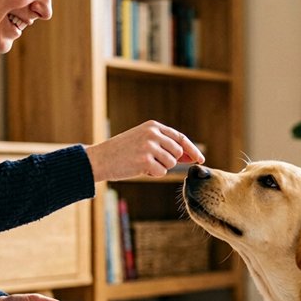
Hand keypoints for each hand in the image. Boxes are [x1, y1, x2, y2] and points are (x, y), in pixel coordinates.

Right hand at [85, 120, 204, 180]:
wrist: (100, 159)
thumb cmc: (123, 152)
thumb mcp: (144, 141)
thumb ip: (166, 146)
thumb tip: (190, 156)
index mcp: (153, 126)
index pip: (180, 138)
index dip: (192, 150)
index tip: (201, 160)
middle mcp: (152, 133)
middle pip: (177, 153)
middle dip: (168, 161)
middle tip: (150, 161)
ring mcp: (149, 146)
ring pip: (170, 163)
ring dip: (159, 168)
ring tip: (142, 163)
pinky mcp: (145, 160)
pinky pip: (161, 172)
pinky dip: (152, 174)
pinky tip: (138, 168)